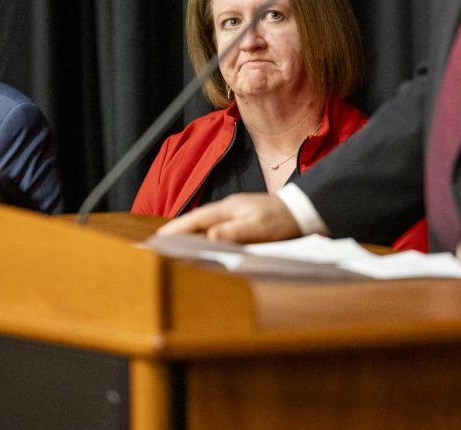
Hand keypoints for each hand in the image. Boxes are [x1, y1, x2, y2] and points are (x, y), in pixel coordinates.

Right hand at [155, 193, 302, 243]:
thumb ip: (234, 231)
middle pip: (195, 223)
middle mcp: (227, 211)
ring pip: (205, 228)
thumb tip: (209, 237)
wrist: (304, 211)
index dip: (175, 230)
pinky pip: (216, 232)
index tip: (157, 240)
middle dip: (177, 234)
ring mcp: (233, 216)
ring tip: (173, 251)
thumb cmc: (282, 219)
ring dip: (189, 238)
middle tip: (158, 248)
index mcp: (227, 209)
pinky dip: (204, 240)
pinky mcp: (241, 224)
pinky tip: (201, 249)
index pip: (194, 220)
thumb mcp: (258, 227)